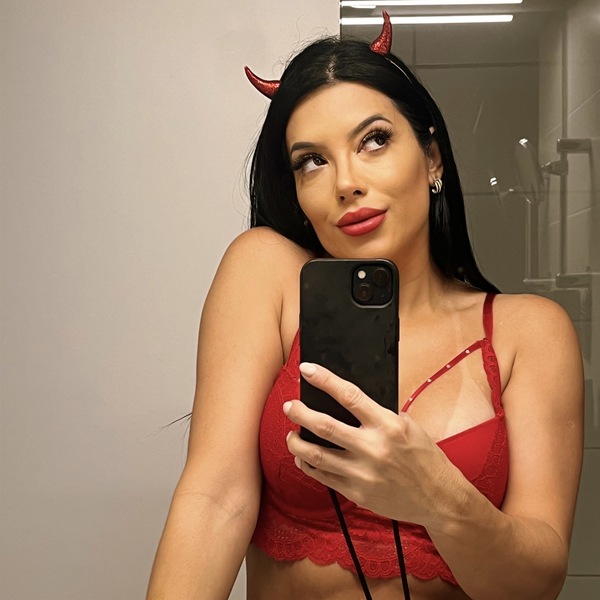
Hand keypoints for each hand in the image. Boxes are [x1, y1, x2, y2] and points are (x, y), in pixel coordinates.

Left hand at [284, 362, 459, 526]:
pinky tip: (303, 458)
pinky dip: (308, 465)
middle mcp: (373, 448)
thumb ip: (378, 414)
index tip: (307, 369)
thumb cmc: (424, 457)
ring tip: (290, 434)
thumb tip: (346, 400)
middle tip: (289, 406)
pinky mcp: (357, 493)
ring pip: (316, 455)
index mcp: (387, 425)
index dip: (324, 380)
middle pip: (324, 426)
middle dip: (300, 413)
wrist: (439, 498)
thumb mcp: (408, 425)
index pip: (348, 395)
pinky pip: (323, 477)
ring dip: (296, 443)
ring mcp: (363, 473)